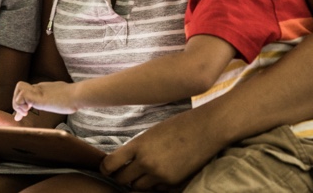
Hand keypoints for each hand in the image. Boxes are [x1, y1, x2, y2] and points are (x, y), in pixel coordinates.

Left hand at [13, 81, 77, 120]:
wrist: (77, 95)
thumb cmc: (74, 99)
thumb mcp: (63, 99)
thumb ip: (61, 100)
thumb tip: (71, 105)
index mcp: (44, 89)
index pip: (27, 91)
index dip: (21, 102)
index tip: (19, 116)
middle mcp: (39, 88)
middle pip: (20, 87)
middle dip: (17, 100)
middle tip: (24, 113)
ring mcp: (38, 91)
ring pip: (19, 88)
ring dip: (18, 101)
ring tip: (26, 112)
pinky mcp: (37, 96)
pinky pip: (21, 96)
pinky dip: (21, 104)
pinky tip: (28, 111)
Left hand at [100, 110, 220, 190]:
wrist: (206, 129)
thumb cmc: (178, 126)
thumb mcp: (151, 132)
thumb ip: (137, 147)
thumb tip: (124, 160)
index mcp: (138, 145)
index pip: (111, 164)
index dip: (106, 168)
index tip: (106, 168)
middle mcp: (146, 162)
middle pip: (122, 179)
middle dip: (121, 177)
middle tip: (123, 172)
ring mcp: (160, 174)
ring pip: (138, 187)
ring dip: (138, 182)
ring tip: (143, 172)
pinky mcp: (173, 183)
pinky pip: (156, 189)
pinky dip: (155, 185)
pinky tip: (161, 173)